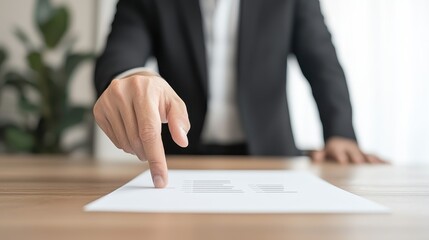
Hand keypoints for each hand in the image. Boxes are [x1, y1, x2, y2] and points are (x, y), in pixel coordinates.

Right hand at [93, 71, 190, 187]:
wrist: (136, 80)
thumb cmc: (157, 95)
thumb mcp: (174, 103)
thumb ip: (180, 121)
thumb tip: (182, 141)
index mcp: (143, 90)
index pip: (149, 131)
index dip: (156, 158)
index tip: (160, 179)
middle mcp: (122, 93)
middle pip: (136, 140)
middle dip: (148, 153)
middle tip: (153, 149)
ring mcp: (107, 101)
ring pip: (124, 143)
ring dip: (137, 149)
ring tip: (143, 138)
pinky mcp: (98, 110)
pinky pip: (115, 140)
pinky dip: (126, 144)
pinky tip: (131, 131)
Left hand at [310, 137, 385, 163]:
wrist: (342, 140)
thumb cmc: (331, 151)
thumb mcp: (322, 151)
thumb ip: (318, 154)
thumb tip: (315, 157)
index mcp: (337, 148)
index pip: (338, 151)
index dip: (340, 155)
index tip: (342, 160)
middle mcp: (350, 149)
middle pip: (355, 153)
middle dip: (358, 157)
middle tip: (361, 162)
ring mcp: (361, 152)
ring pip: (367, 155)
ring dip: (372, 160)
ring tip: (378, 164)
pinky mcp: (369, 155)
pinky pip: (377, 158)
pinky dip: (383, 161)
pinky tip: (391, 164)